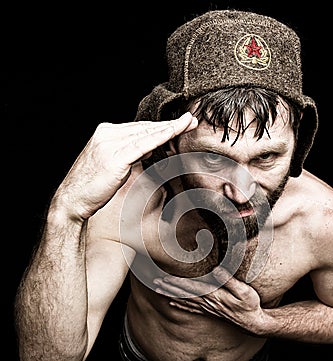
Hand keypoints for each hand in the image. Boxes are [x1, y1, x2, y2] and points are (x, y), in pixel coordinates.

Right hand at [53, 113, 196, 219]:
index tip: (179, 124)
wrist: (73, 200)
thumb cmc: (93, 186)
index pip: (139, 127)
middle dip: (170, 124)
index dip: (161, 126)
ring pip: (147, 133)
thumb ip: (130, 153)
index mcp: (106, 133)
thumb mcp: (114, 164)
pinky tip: (174, 132)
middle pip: (145, 127)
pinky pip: (143, 145)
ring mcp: (110, 144)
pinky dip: (160, 137)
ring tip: (188, 123)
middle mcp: (107, 134)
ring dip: (170, 127)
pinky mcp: (115, 157)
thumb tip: (149, 148)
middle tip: (190, 120)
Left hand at [153, 266, 263, 334]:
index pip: (191, 287)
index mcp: (214, 296)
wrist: (253, 323)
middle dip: (169, 287)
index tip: (165, 277)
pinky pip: (191, 309)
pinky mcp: (210, 312)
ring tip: (158, 289)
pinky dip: (180, 305)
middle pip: (184, 294)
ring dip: (170, 294)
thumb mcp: (244, 291)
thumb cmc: (250, 305)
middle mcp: (208, 303)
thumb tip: (216, 270)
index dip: (178, 282)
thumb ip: (229, 280)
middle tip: (154, 282)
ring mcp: (207, 308)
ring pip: (184, 301)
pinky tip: (172, 303)